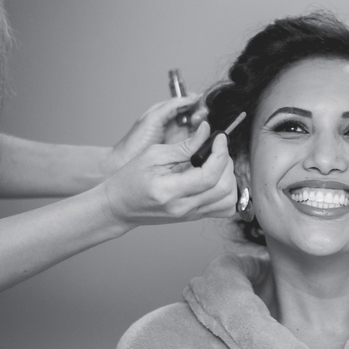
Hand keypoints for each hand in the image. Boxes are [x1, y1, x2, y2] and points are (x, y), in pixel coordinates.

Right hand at [102, 122, 236, 227]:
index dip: (220, 153)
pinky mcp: (194, 216)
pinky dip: (228, 192)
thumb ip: (183, 146)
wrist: (119, 206)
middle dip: (226, 163)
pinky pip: (224, 208)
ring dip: (229, 178)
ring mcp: (191, 215)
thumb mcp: (153, 155)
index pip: (209, 176)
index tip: (219, 138)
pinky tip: (217, 178)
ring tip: (216, 163)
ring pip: (228, 201)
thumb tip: (206, 131)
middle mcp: (183, 207)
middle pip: (223, 188)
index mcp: (169, 191)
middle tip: (217, 148)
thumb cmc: (130, 180)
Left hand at [111, 95, 207, 168]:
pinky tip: (202, 136)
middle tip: (198, 117)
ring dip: (202, 124)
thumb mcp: (152, 119)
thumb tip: (189, 97)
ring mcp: (179, 136)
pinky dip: (202, 137)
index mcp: (167, 111)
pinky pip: (197, 141)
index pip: (187, 101)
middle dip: (200, 112)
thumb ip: (170, 107)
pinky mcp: (182, 149)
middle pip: (195, 113)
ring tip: (198, 124)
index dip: (195, 101)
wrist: (126, 162)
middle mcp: (174, 122)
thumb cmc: (135, 141)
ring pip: (198, 126)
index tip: (200, 103)